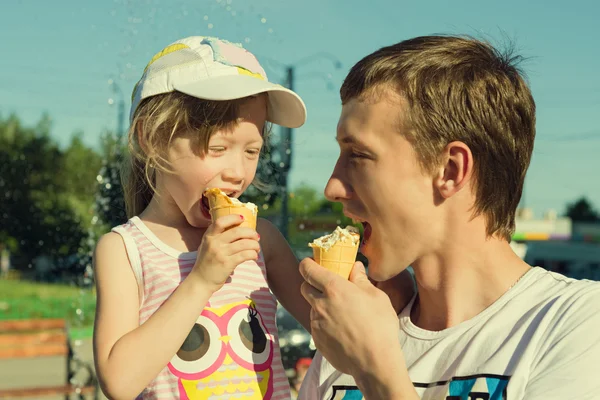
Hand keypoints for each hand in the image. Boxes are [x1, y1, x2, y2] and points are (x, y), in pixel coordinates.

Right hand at [191, 214, 259, 290]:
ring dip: (254, 245)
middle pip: (237, 231)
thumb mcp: (206, 246)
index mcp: (208, 237)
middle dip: (251, 233)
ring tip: (257, 248)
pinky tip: (254, 256)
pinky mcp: (227, 264)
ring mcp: (220, 253)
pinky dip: (253, 254)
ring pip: (244, 244)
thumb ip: (217, 237)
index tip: (243, 218)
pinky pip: (245, 255)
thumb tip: (237, 227)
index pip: (220, 222)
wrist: (200, 281)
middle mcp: (214, 243)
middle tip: (256, 236)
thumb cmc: (206, 262)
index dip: (233, 217)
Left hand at [300, 259, 409, 390]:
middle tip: (327, 288)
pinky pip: (317, 326)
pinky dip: (325, 325)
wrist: (375, 362)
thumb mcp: (376, 297)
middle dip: (312, 284)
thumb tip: (355, 267)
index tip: (311, 263)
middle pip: (304, 287)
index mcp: (334, 288)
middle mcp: (320, 304)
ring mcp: (316, 323)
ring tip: (343, 315)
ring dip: (321, 307)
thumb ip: (361, 279)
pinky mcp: (317, 339)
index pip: (308, 269)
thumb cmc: (380, 326)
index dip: (307, 264)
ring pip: (312, 308)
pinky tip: (343, 332)